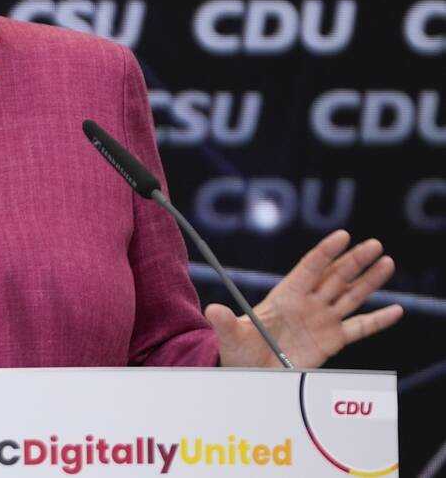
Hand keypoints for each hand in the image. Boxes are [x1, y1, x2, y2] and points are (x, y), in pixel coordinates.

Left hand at [207, 230, 403, 368]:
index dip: (326, 252)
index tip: (343, 235)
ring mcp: (321, 321)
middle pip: (335, 277)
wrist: (251, 374)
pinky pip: (360, 328)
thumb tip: (212, 309)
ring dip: (369, 281)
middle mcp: (307, 304)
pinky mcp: (332, 341)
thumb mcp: (231, 336)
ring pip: (350, 296)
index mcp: (285, 297)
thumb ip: (225, 322)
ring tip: (387, 262)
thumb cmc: (239, 352)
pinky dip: (378, 320)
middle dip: (354, 261)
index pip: (309, 268)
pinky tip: (397, 310)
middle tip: (375, 244)